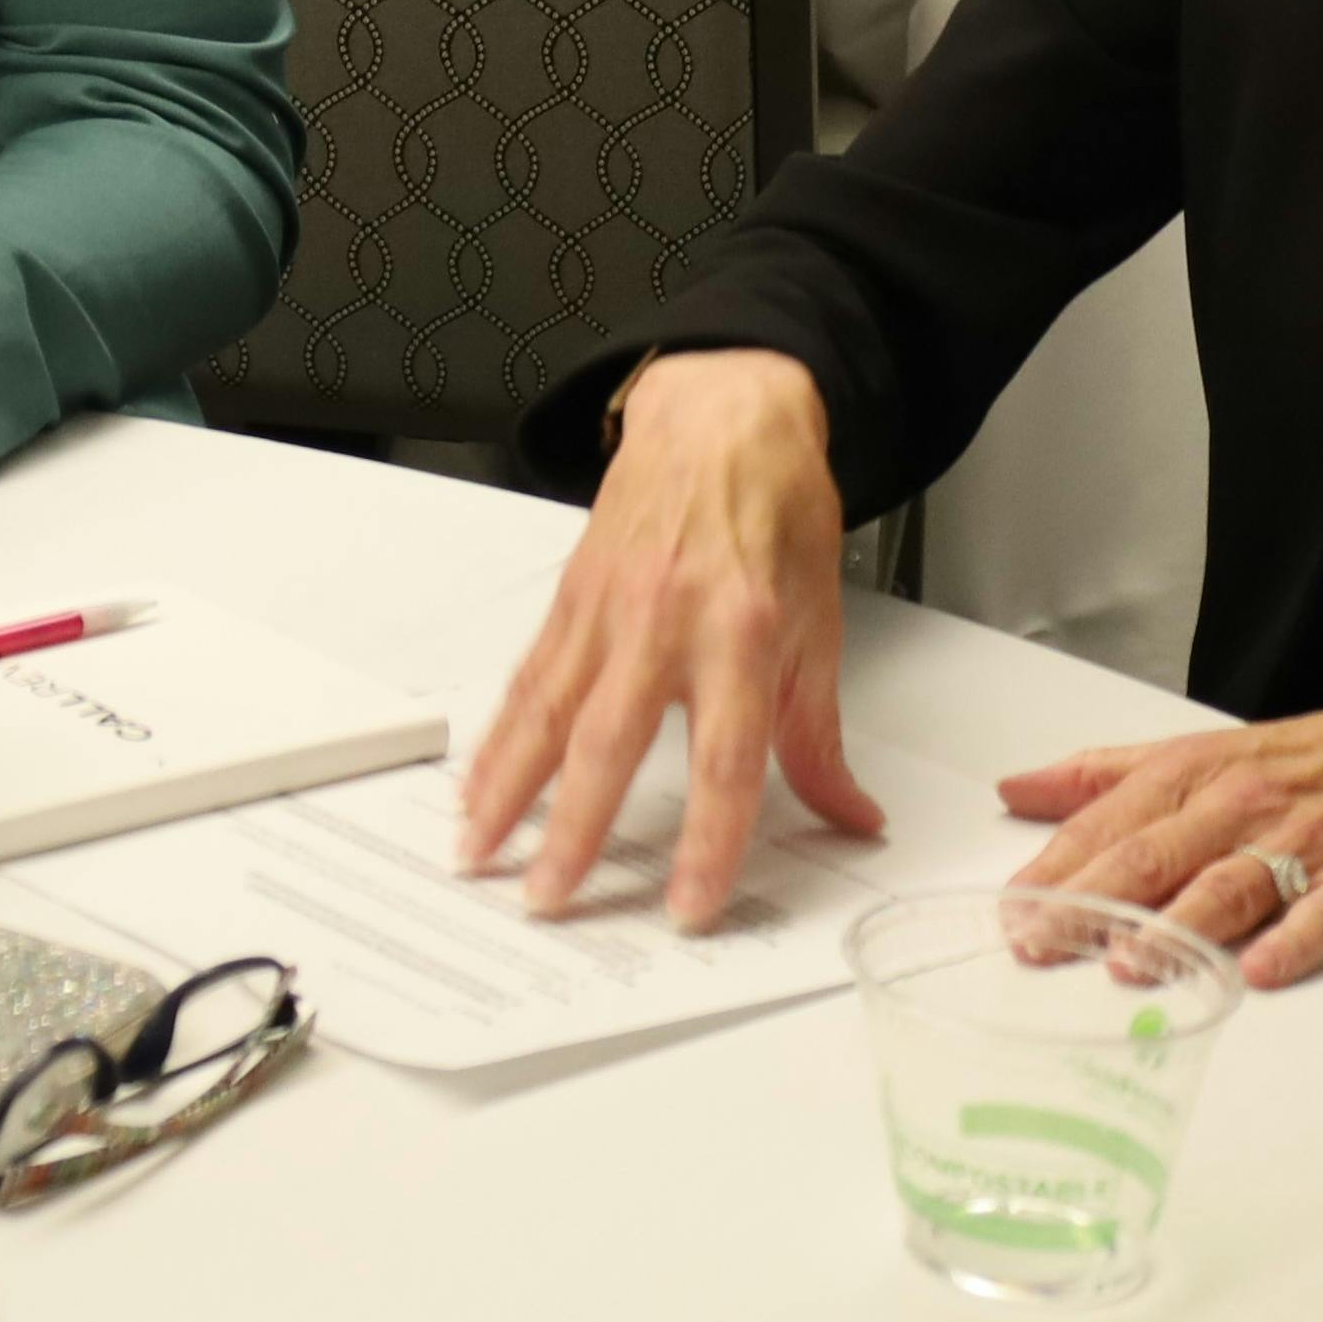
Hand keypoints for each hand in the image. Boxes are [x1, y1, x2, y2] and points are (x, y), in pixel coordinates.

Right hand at [453, 350, 881, 927]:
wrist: (723, 417)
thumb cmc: (774, 510)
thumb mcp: (820, 623)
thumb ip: (818, 735)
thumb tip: (848, 817)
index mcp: (740, 631)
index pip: (724, 761)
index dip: (707, 842)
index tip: (689, 904)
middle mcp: (663, 622)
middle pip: (609, 745)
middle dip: (574, 831)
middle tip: (549, 898)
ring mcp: (606, 610)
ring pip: (546, 715)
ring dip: (507, 791)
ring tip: (477, 852)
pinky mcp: (570, 601)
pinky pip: (527, 681)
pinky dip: (495, 738)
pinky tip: (474, 783)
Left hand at [999, 695, 1322, 988]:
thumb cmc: (1321, 761)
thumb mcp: (1205, 752)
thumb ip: (1106, 775)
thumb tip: (1016, 790)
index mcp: (1199, 772)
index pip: (1110, 822)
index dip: (1058, 868)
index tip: (1010, 910)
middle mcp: (1246, 802)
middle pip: (1156, 855)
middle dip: (1092, 903)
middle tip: (1040, 945)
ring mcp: (1312, 839)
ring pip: (1232, 884)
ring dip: (1179, 927)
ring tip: (1128, 965)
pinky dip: (1296, 940)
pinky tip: (1261, 970)